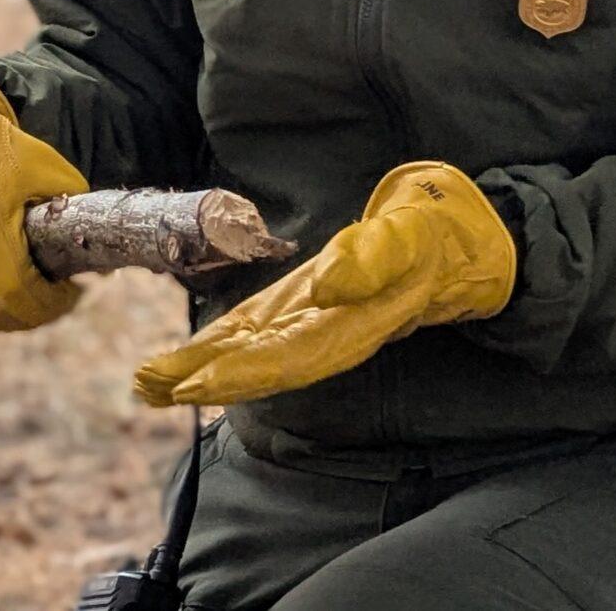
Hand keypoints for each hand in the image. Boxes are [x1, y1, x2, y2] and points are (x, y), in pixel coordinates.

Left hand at [131, 161, 515, 406]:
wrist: (467, 236)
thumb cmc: (444, 230)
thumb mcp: (418, 230)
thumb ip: (378, 255)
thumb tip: (330, 282)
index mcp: (356, 321)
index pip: (291, 355)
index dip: (242, 372)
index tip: (196, 384)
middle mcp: (330, 330)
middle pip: (259, 365)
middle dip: (205, 378)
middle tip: (147, 386)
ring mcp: (317, 320)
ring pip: (252, 353)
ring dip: (201, 369)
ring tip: (148, 382)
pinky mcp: (308, 304)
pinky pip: (257, 332)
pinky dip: (219, 346)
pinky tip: (184, 359)